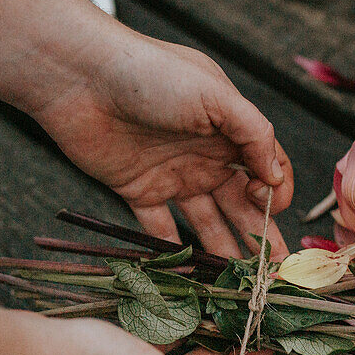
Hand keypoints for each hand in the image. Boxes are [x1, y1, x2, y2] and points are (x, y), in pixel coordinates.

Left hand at [30, 30, 290, 259]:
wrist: (78, 77)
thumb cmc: (149, 73)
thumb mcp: (215, 94)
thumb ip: (254, 133)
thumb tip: (275, 176)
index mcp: (229, 129)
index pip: (267, 168)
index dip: (276, 192)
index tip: (269, 208)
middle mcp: (206, 155)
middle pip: (241, 203)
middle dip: (259, 236)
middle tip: (270, 271)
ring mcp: (174, 175)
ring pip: (207, 222)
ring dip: (223, 250)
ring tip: (236, 281)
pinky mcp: (139, 190)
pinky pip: (160, 228)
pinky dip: (173, 251)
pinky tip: (189, 273)